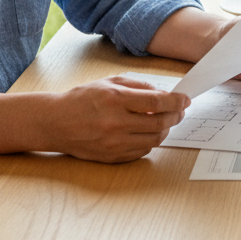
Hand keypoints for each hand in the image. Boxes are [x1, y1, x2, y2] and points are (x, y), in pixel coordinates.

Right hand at [47, 75, 189, 162]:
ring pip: (154, 140)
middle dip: (175, 116)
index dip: (176, 101)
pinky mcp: (112, 157)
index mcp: (115, 100)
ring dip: (165, 130)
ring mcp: (114, 143)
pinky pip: (142, 151)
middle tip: (179, 111)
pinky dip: (150, 141)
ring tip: (165, 121)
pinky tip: (148, 132)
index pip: (156, 102)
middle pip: (159, 123)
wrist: (55, 123)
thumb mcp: (109, 82)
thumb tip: (163, 93)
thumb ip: (138, 86)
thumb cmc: (82, 99)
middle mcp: (116, 123)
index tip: (185, 100)